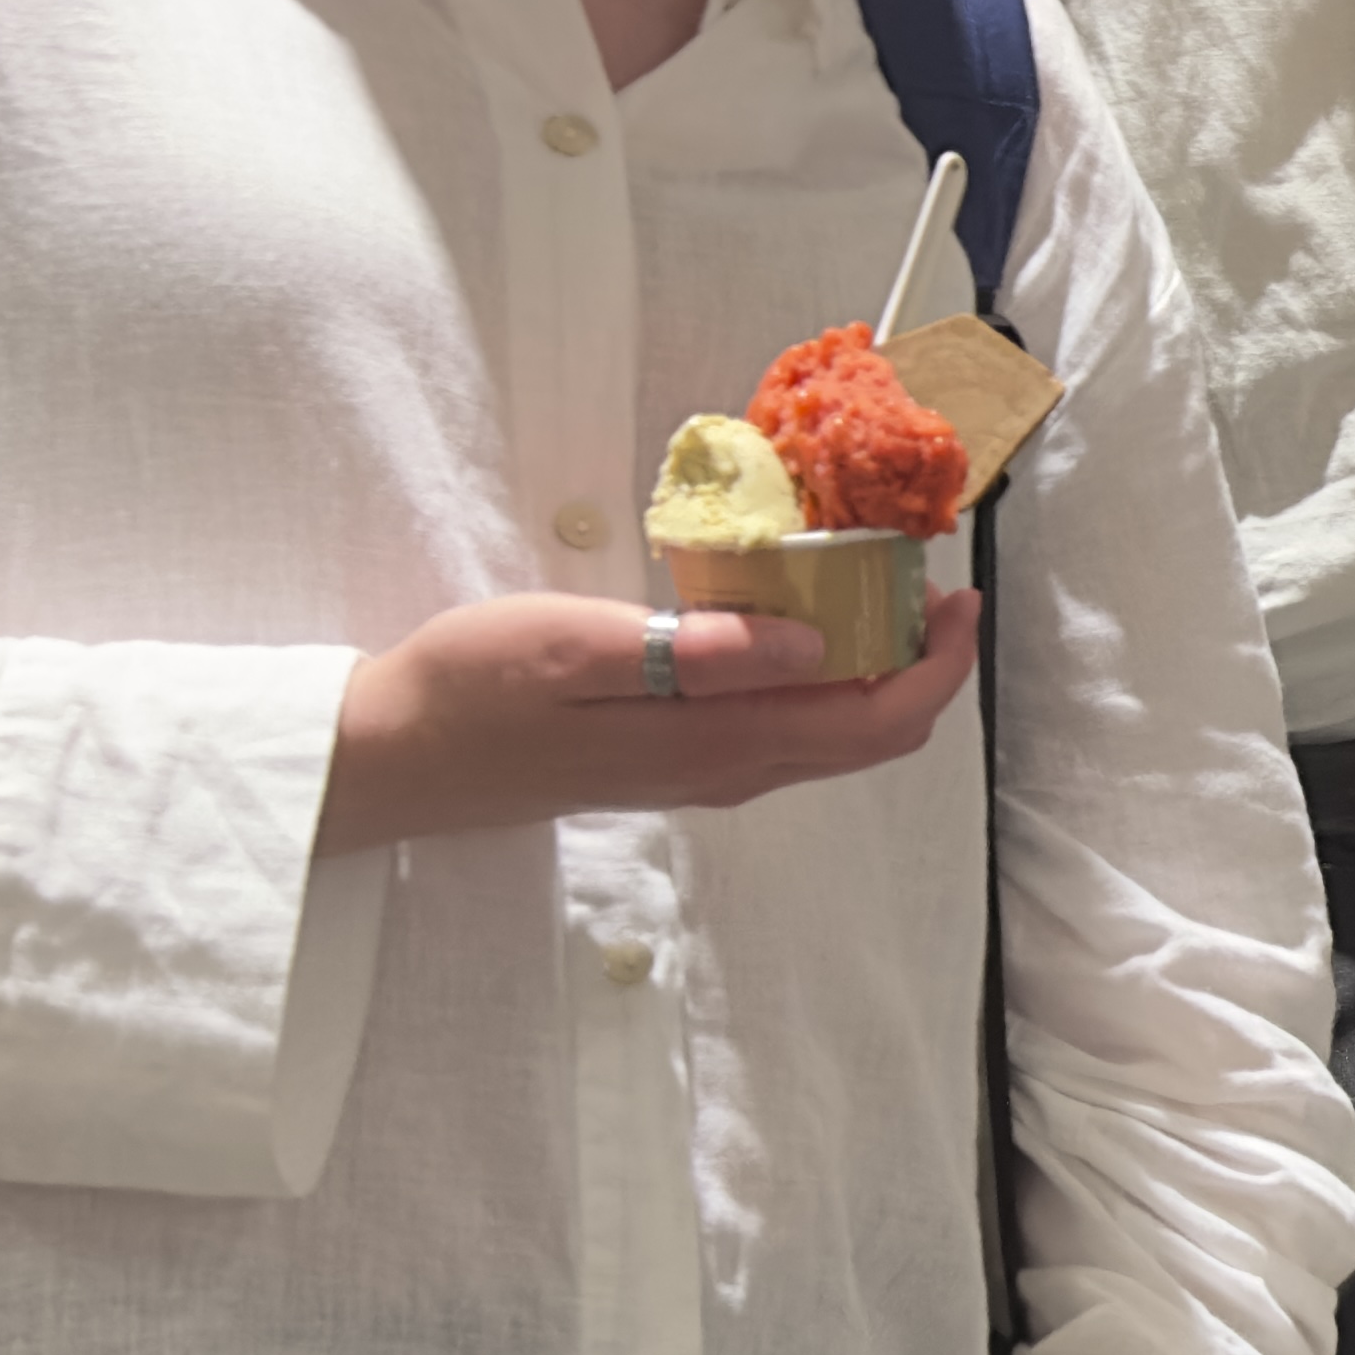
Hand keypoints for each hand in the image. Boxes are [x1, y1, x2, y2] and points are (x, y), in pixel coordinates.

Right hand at [319, 583, 980, 852]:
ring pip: (831, 734)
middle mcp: (732, 772)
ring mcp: (705, 774)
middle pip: (872, 735)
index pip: (878, 720)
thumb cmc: (473, 688)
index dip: (939, 663)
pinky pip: (784, 729)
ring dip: (875, 669)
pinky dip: (821, 678)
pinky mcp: (676, 763)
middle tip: (928, 579)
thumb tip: (812, 645)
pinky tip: (797, 622)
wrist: (396, 758)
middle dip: (922, 662)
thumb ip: (699, 652)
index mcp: (721, 743)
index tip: (959, 593)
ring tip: (875, 585)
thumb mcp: (577, 646)